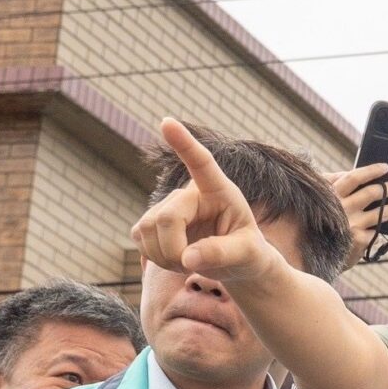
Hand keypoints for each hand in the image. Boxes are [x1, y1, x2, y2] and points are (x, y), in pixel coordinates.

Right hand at [132, 119, 286, 285]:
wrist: (236, 262)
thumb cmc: (248, 253)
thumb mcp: (248, 254)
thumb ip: (223, 253)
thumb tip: (187, 258)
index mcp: (220, 191)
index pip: (202, 163)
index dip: (185, 143)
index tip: (167, 122)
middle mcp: (190, 193)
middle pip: (165, 217)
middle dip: (174, 250)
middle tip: (191, 266)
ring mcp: (166, 205)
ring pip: (146, 230)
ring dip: (165, 257)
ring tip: (189, 262)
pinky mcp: (150, 222)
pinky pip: (139, 239)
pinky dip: (155, 258)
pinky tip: (173, 260)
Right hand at [327, 163, 387, 268]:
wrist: (310, 254)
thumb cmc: (318, 223)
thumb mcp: (320, 201)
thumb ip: (335, 185)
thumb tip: (360, 174)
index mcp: (331, 195)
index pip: (354, 177)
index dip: (372, 171)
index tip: (386, 167)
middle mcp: (341, 208)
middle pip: (373, 193)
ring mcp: (351, 224)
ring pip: (382, 213)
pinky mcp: (358, 240)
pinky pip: (378, 230)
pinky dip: (385, 228)